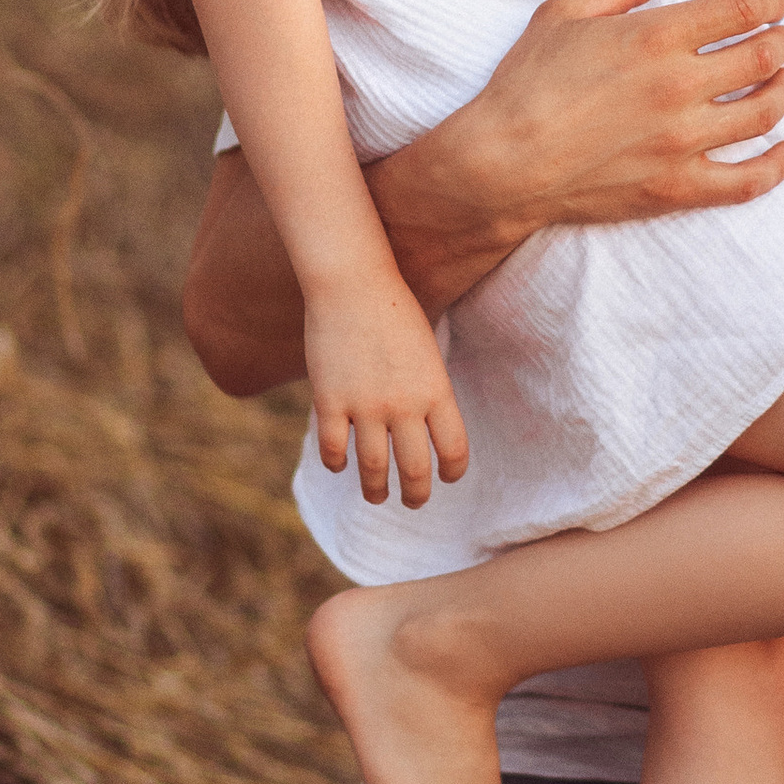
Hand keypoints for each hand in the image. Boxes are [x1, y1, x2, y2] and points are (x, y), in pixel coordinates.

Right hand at [303, 270, 469, 503]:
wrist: (353, 282)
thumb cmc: (394, 310)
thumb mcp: (427, 352)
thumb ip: (429, 391)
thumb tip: (427, 427)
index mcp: (437, 391)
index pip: (454, 450)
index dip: (452, 471)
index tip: (446, 478)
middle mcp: (404, 405)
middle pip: (416, 470)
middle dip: (416, 494)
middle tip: (413, 502)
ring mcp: (365, 406)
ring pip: (373, 469)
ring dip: (376, 490)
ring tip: (376, 495)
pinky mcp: (329, 401)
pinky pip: (334, 449)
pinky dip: (337, 463)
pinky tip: (340, 464)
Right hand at [464, 0, 783, 231]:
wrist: (501, 165)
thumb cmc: (524, 84)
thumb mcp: (562, 13)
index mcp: (656, 37)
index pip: (744, 8)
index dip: (770, 0)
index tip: (774, 2)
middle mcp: (680, 87)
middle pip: (765, 56)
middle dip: (782, 40)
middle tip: (780, 38)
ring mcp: (683, 142)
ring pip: (766, 112)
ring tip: (782, 80)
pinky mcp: (678, 188)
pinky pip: (749, 181)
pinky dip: (779, 165)